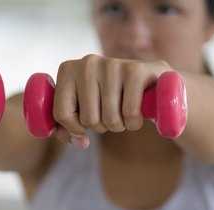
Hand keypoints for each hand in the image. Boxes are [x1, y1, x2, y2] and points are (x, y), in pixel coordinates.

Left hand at [53, 54, 171, 146]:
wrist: (152, 81)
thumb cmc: (113, 98)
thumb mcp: (86, 109)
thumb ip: (70, 128)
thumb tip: (80, 141)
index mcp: (68, 70)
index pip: (62, 114)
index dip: (76, 128)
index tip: (87, 122)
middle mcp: (87, 63)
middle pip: (89, 120)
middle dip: (102, 126)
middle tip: (111, 113)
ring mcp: (111, 64)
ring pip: (110, 119)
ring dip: (120, 125)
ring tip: (124, 111)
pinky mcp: (135, 70)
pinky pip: (130, 113)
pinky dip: (134, 122)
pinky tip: (138, 112)